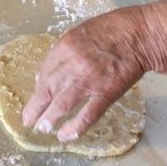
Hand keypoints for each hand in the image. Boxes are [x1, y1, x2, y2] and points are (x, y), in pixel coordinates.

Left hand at [23, 8, 147, 140]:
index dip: (38, 88)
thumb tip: (50, 75)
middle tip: (28, 120)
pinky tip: (66, 136)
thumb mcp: (80, 34)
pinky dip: (76, 127)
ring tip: (43, 129)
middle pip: (47, 89)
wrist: (138, 35)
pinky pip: (88, 115)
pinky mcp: (106, 93)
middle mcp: (72, 65)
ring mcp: (89, 80)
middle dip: (36, 107)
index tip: (35, 98)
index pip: (44, 72)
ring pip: (62, 104)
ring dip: (50, 118)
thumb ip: (64, 53)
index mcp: (64, 47)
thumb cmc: (110, 30)